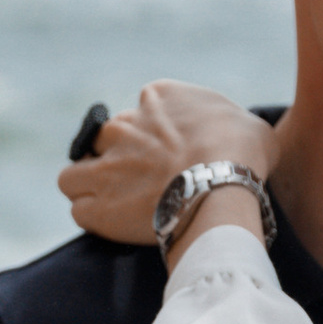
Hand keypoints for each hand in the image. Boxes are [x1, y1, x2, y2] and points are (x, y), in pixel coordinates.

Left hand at [56, 84, 277, 246]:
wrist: (221, 183)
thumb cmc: (243, 152)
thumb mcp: (248, 123)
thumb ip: (230, 125)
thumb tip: (241, 137)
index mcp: (158, 97)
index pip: (142, 111)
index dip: (153, 137)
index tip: (170, 156)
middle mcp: (124, 124)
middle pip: (104, 140)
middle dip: (119, 160)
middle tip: (143, 183)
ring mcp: (105, 164)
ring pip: (74, 175)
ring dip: (90, 188)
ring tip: (115, 205)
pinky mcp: (97, 203)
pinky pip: (79, 210)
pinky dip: (94, 218)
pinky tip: (116, 226)